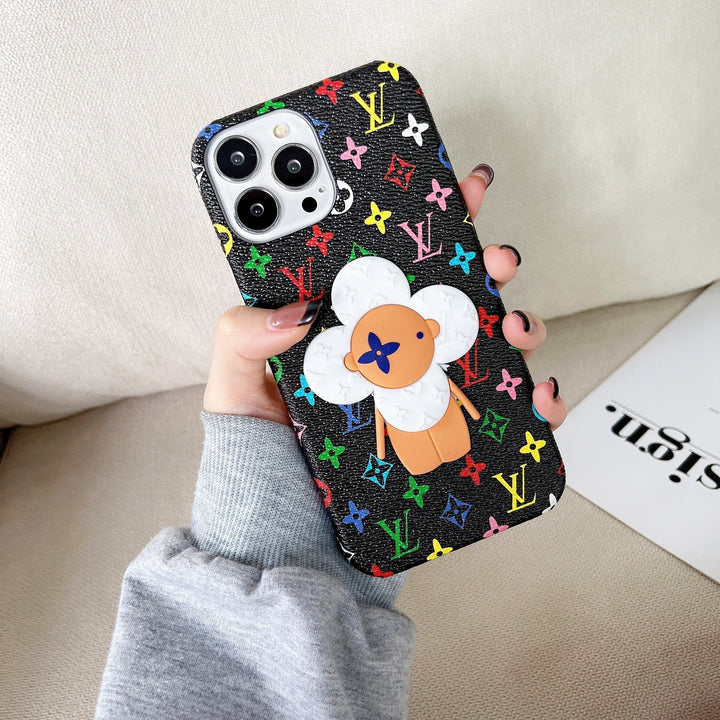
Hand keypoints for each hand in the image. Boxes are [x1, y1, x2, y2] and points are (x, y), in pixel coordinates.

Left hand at [203, 166, 567, 430]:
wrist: (285, 528)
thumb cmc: (258, 452)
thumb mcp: (235, 383)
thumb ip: (244, 335)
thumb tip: (298, 310)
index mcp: (351, 326)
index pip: (394, 262)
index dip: (431, 219)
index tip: (460, 189)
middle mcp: (396, 352)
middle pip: (455, 295)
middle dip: (487, 264)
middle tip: (496, 259)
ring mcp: (426, 393)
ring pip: (490, 344)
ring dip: (520, 324)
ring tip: (515, 327)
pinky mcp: (446, 437)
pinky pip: (504, 413)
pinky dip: (534, 401)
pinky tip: (538, 395)